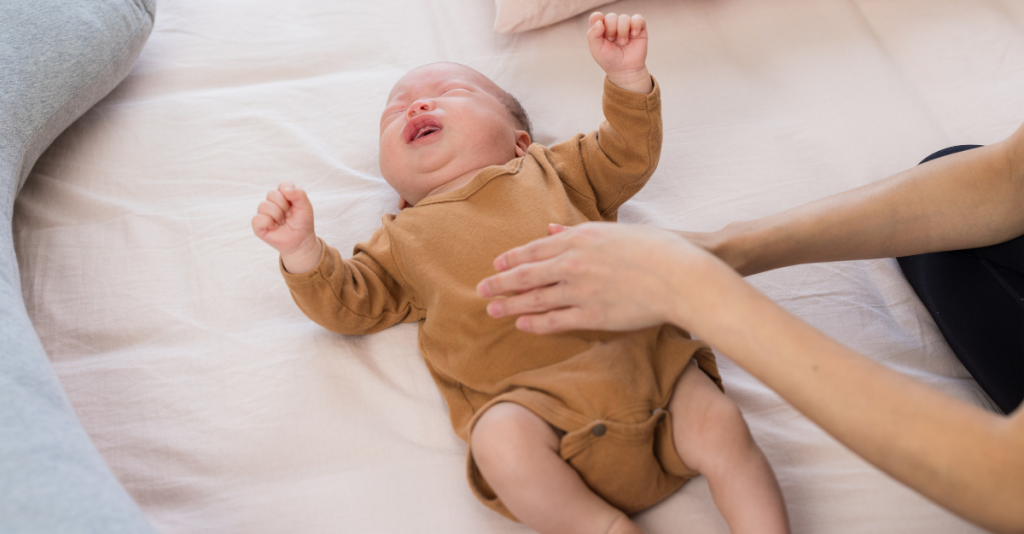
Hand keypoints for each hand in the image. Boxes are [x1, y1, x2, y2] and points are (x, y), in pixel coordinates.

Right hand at [251, 181, 321, 272]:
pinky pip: (257, 219)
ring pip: (264, 205)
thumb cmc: (302, 223)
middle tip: (289, 215)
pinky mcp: (258, 225)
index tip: (295, 206)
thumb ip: (299, 194)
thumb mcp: (306, 206)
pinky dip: (269, 223)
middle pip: (271, 194)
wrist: (301, 241)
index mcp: (282, 195)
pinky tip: (275, 227)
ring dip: (277, 215)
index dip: (290, 195)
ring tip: (282, 222)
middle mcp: (271, 202)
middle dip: (284, 206)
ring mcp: (263, 213)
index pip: (282, 185)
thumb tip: (285, 190)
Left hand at [476, 222, 720, 333]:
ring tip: (492, 309)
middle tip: (481, 288)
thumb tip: (552, 228)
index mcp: (579, 238)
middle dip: (501, 282)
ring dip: (511, 305)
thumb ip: (579, 231)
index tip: (496, 264)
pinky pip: (556, 320)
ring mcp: (581, 290)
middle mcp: (573, 263)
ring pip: (535, 299)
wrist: (679, 275)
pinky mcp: (593, 315)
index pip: (535, 248)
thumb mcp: (614, 231)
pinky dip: (536, 323)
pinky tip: (523, 325)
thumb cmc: (655, 249)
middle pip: (527, 274)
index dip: (512, 258)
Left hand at [587, 12, 651, 93]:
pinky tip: (634, 34)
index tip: (601, 30)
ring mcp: (626, 26)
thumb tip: (599, 22)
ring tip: (623, 43)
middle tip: (612, 41)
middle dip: (611, 30)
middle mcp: (613, 25)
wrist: (625, 70)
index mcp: (601, 29)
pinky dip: (636, 25)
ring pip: (624, 18)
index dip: (597, 19)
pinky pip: (638, 19)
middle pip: (611, 17)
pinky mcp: (639, 28)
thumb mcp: (596, 50)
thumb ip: (592, 35)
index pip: (597, 16)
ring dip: (622, 31)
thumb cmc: (609, 60)